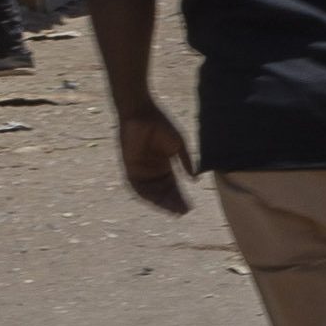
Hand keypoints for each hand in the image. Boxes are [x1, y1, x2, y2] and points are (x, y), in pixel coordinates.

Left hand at [110, 97, 190, 215]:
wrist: (141, 113)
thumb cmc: (161, 125)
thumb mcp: (179, 145)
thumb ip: (186, 162)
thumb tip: (195, 179)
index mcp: (164, 165)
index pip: (173, 186)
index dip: (180, 197)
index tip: (189, 207)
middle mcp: (152, 170)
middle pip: (163, 192)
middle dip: (173, 203)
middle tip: (183, 212)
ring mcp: (141, 169)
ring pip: (151, 192)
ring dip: (161, 202)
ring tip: (172, 210)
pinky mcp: (130, 167)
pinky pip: (137, 186)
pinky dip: (146, 195)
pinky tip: (156, 202)